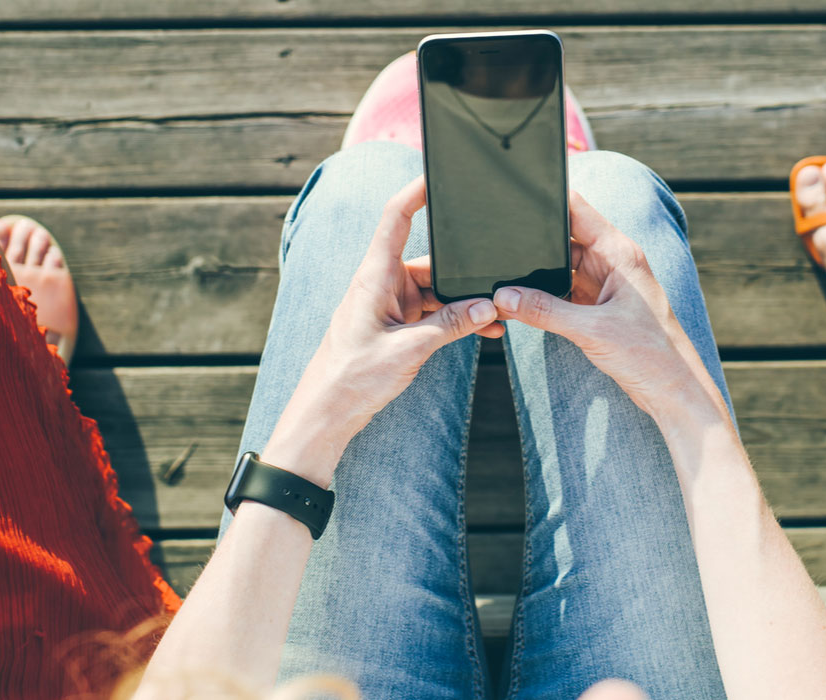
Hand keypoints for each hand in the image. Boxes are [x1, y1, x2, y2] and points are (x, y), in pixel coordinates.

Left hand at [266, 177, 498, 484]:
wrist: (328, 411)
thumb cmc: (353, 377)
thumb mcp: (410, 350)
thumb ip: (451, 325)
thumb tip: (488, 306)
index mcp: (375, 276)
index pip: (396, 218)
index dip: (416, 192)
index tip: (439, 173)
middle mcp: (381, 283)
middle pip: (429, 261)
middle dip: (463, 271)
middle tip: (497, 283)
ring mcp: (389, 303)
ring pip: (436, 289)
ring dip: (464, 302)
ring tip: (497, 317)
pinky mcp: (395, 323)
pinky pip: (432, 312)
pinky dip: (455, 318)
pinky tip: (482, 330)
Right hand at [490, 192, 725, 423]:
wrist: (672, 390)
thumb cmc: (650, 354)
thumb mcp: (591, 330)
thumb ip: (544, 310)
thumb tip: (504, 297)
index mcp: (618, 253)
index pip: (576, 209)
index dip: (548, 199)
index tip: (517, 195)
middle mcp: (611, 263)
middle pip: (562, 239)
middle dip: (533, 246)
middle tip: (500, 254)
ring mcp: (604, 285)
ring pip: (559, 269)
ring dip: (537, 277)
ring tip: (509, 285)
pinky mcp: (597, 308)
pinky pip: (562, 294)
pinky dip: (544, 299)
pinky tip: (523, 307)